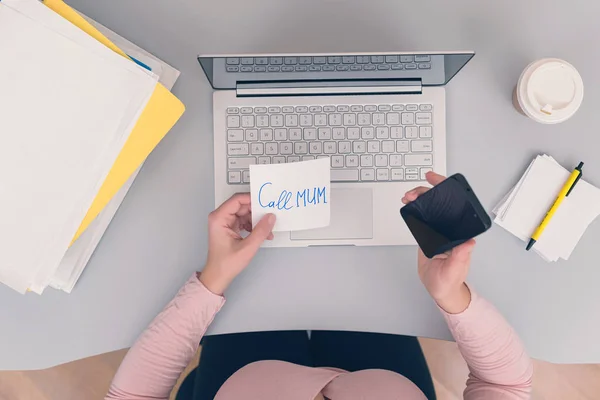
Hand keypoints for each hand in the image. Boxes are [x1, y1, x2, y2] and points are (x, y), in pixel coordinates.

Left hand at [199, 193, 275, 294]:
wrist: (218, 276)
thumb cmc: (225, 264)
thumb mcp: (247, 247)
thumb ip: (260, 231)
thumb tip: (270, 218)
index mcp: (219, 218)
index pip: (237, 200)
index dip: (252, 199)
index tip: (265, 202)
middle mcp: (220, 218)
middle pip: (242, 206)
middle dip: (257, 211)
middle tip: (269, 215)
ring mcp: (225, 222)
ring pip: (245, 213)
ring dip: (257, 220)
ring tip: (266, 229)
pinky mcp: (230, 228)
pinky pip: (244, 220)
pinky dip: (254, 226)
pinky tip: (261, 234)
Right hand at [402, 172, 474, 313]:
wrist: (440, 290)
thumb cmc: (450, 281)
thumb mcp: (455, 270)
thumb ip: (461, 257)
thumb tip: (469, 242)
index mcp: (460, 233)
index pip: (455, 205)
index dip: (446, 190)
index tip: (436, 182)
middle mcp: (450, 228)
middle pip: (440, 202)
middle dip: (427, 192)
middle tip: (414, 192)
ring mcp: (439, 230)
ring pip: (429, 207)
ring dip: (419, 198)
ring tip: (408, 197)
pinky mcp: (428, 234)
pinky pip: (422, 217)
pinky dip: (414, 208)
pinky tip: (408, 204)